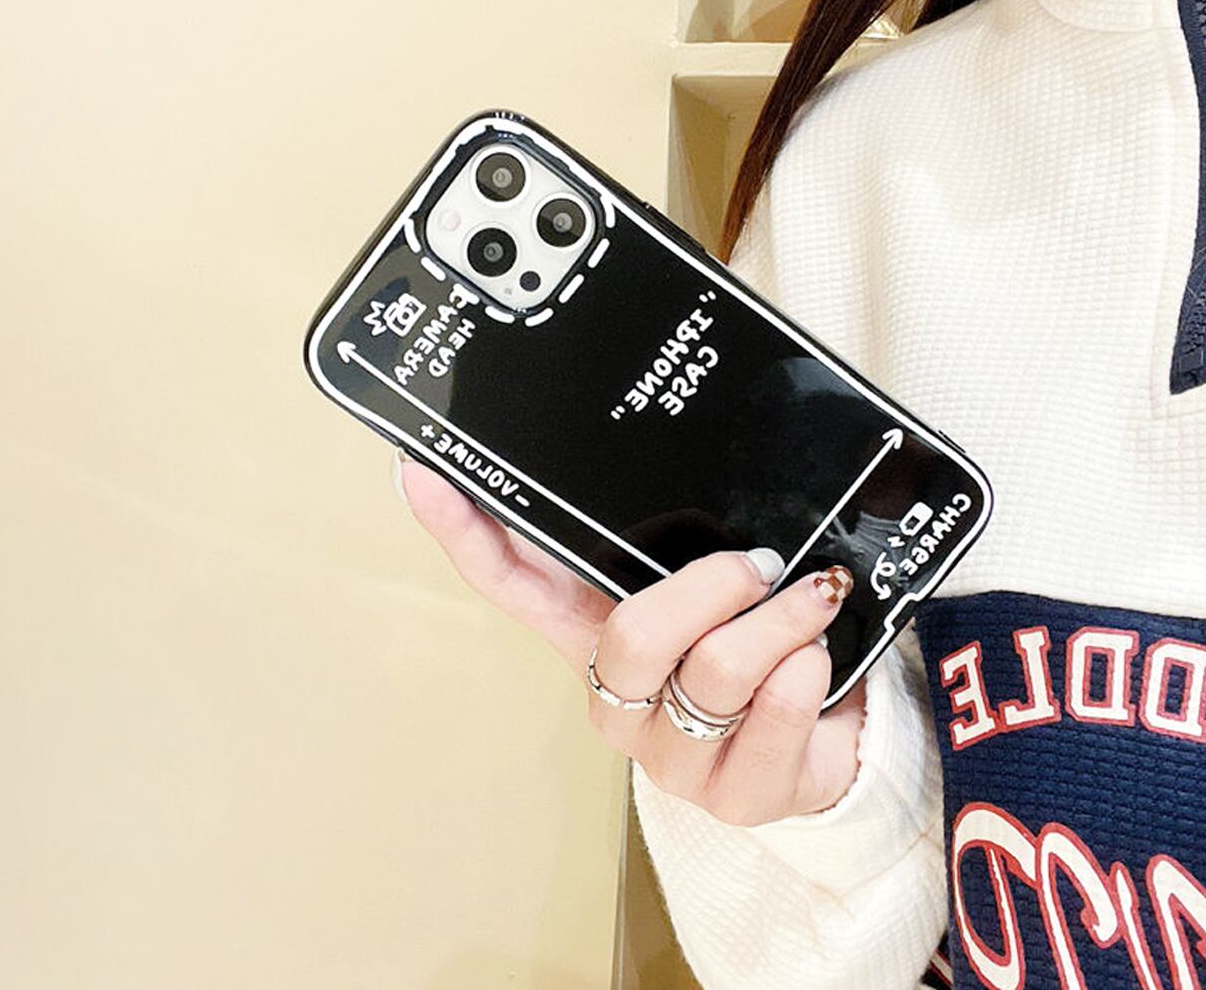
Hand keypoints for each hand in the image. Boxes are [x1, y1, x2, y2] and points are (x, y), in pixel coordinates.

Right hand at [395, 452, 866, 826]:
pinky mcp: (735, 796)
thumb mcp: (707, 586)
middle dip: (714, 586)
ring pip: (718, 670)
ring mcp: (669, 758)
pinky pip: (775, 712)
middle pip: (635, 635)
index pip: (510, 584)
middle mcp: (617, 701)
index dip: (462, 531)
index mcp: (592, 636)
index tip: (423, 470)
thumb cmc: (753, 642)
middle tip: (759, 564)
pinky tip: (811, 662)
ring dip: (782, 621)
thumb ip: (673, 536)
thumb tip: (658, 446)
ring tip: (808, 603)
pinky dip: (808, 666)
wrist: (820, 737)